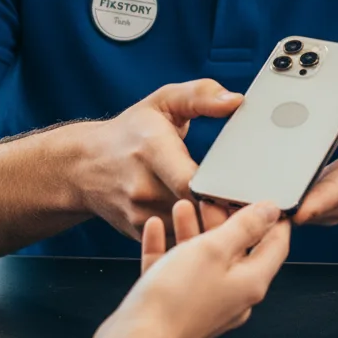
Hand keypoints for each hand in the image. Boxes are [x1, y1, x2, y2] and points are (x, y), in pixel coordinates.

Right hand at [75, 81, 242, 240]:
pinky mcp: (141, 234)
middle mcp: (144, 187)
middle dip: (226, 212)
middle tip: (253, 207)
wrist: (84, 166)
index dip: (220, 190)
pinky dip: (197, 237)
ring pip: (189, 232)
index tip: (243, 189)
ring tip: (237, 216)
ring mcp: (141, 215)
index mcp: (153, 151)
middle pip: (195, 212)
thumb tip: (234, 100)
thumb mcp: (164, 101)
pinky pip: (178, 242)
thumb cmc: (131, 132)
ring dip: (214, 227)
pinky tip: (213, 225)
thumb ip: (201, 95)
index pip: (190, 182)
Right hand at [105, 200, 289, 337]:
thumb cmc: (176, 298)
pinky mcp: (176, 307)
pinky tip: (156, 227)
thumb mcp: (214, 248)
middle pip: (237, 249)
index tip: (264, 197)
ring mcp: (204, 303)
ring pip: (203, 258)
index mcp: (250, 283)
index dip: (274, 219)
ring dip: (193, 228)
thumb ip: (244, 227)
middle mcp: (232, 296)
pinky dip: (168, 247)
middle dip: (223, 218)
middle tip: (212, 197)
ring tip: (181, 206)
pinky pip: (176, 270)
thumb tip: (270, 211)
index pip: (276, 246)